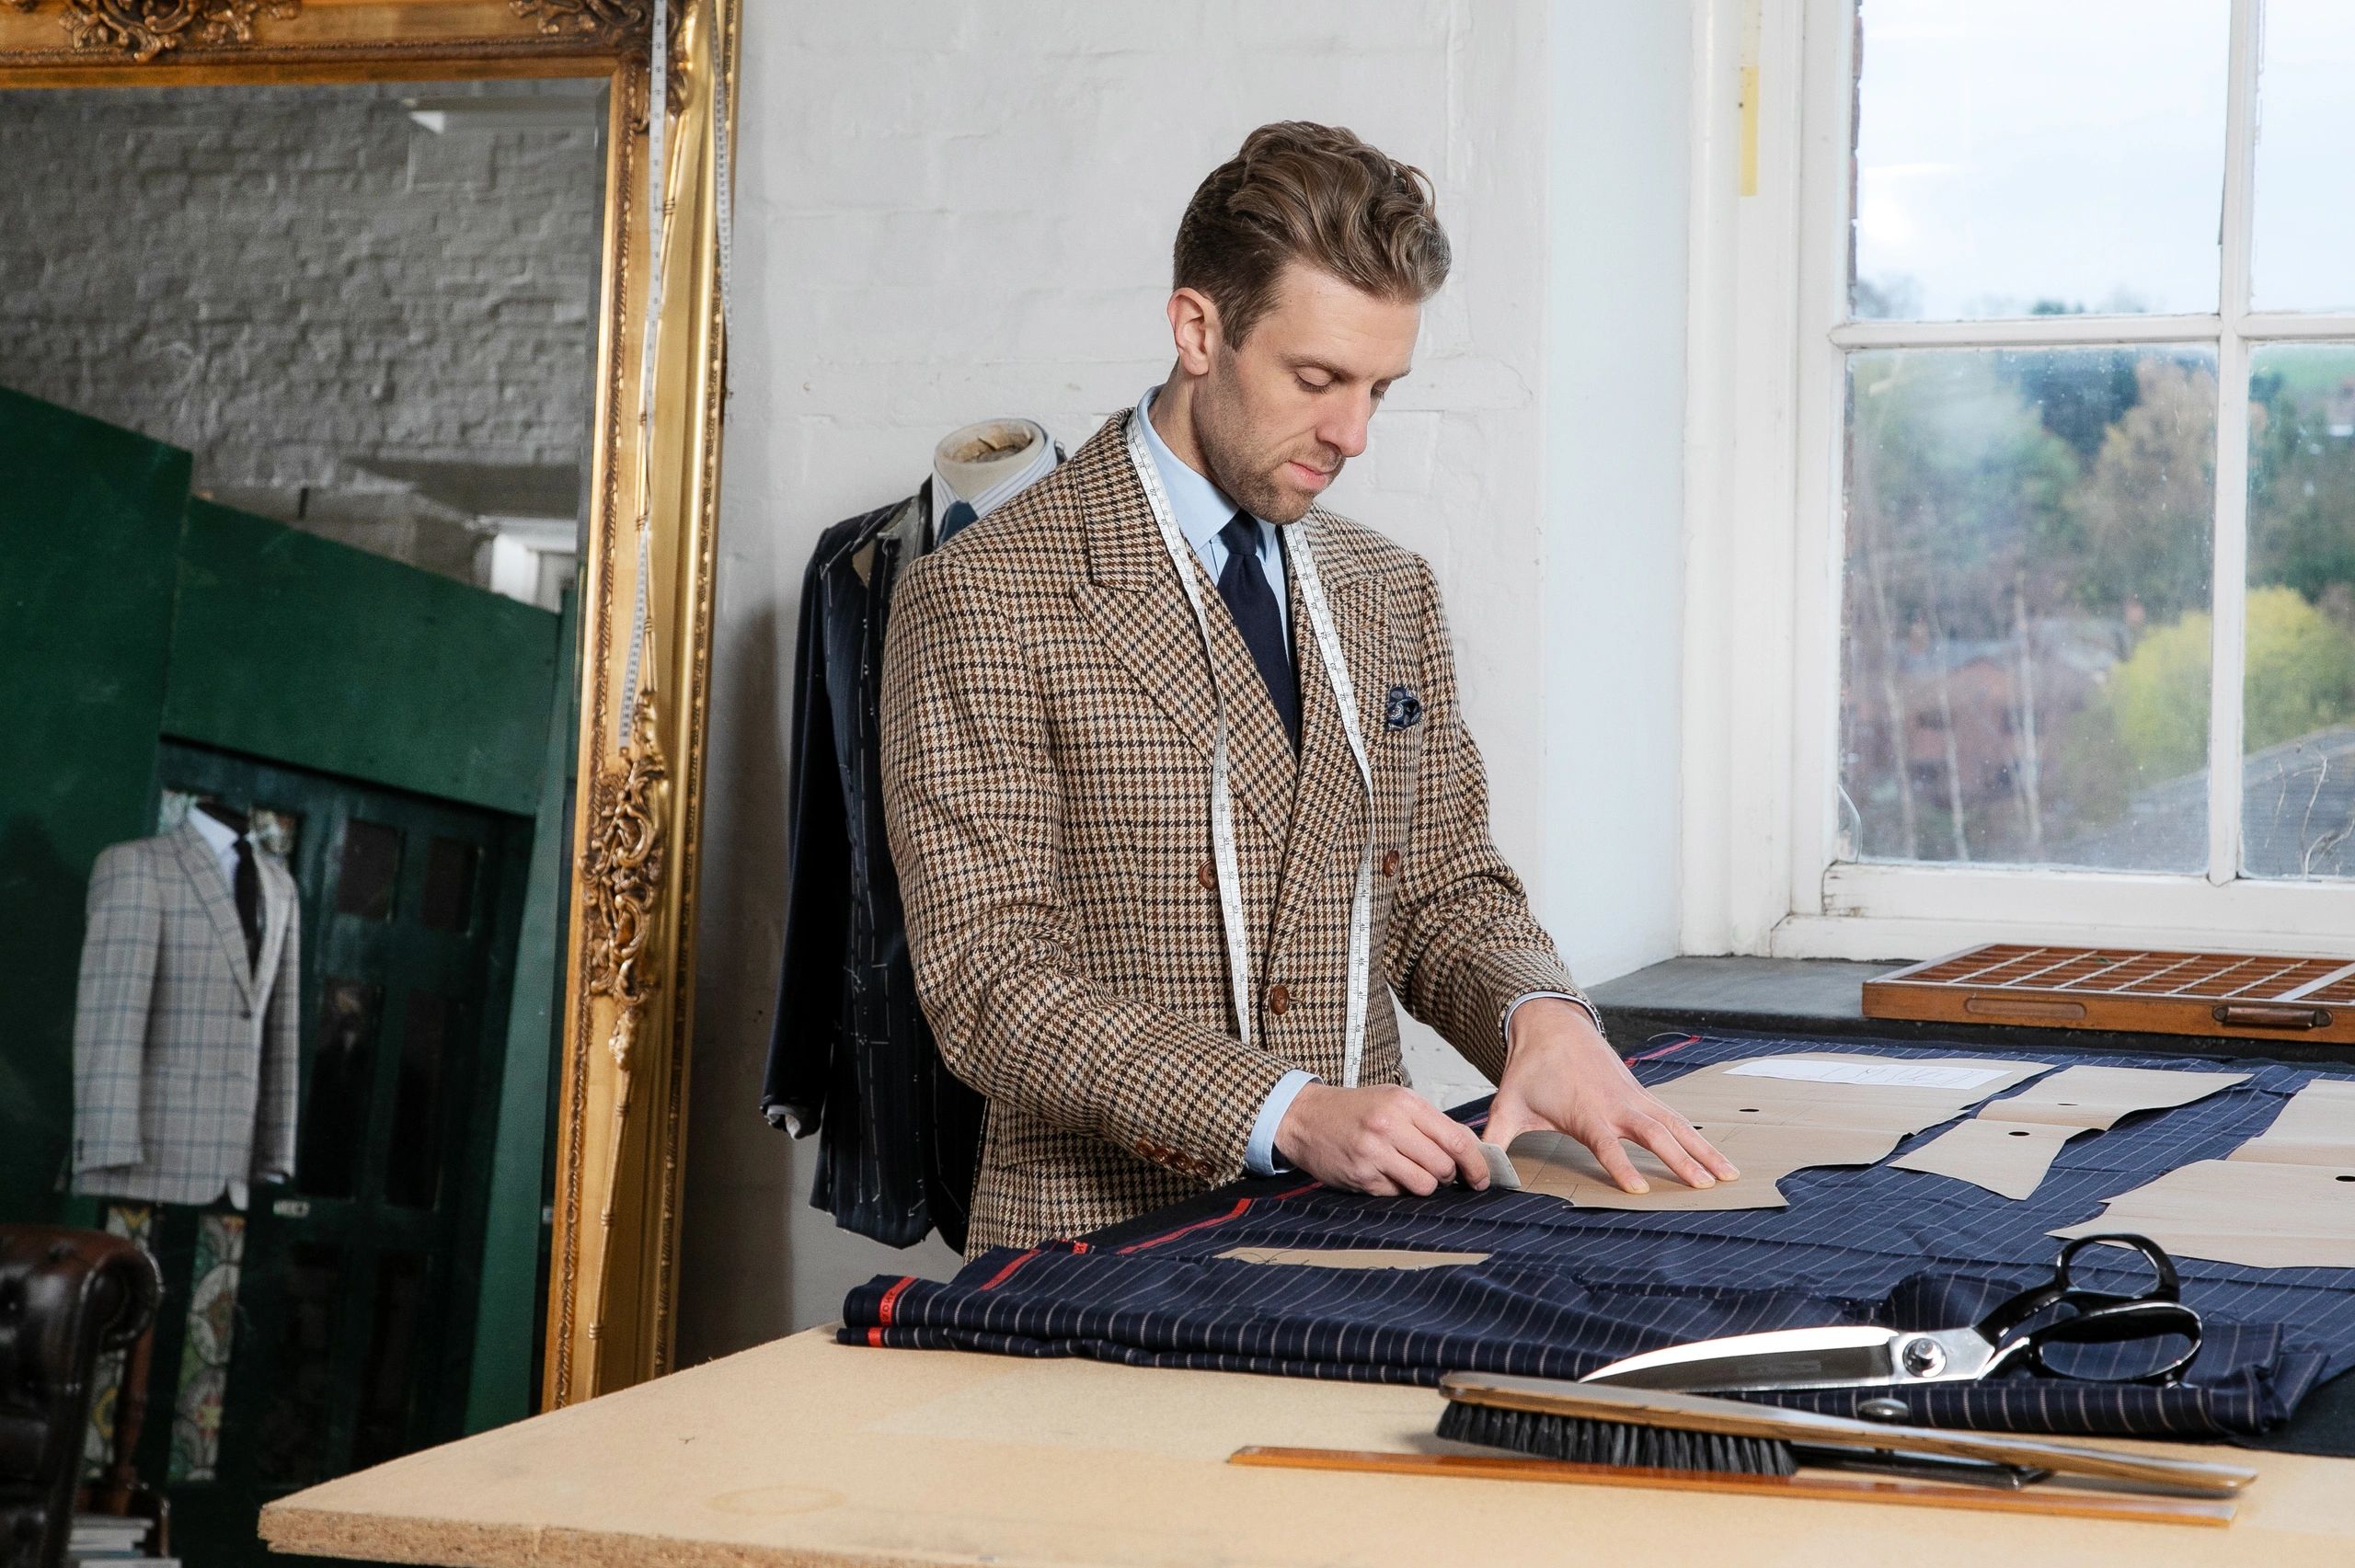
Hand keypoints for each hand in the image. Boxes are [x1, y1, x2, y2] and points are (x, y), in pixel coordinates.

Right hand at [1275, 1081, 1491, 1195]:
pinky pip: (1397, 1193)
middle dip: (1449, 1176)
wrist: (1305, 1117)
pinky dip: (1397, 1188)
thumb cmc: (1353, 1110)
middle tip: (1441, 1173)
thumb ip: (1430, 1123)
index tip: (1482, 1177)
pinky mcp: (1361, 1176)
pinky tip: (1384, 1173)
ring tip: (1411, 1173)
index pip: (1456, 1139)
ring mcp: (1374, 1153)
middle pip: (1443, 1166)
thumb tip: (1469, 1150)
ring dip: (1425, 1185)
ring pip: (1424, 1185)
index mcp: (1404, 1103)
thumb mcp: (1394, 1101)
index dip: (1476, 1163)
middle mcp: (1389, 1126)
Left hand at [1484, 998, 1739, 1193]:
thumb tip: (1479, 1170)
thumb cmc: (1529, 1071)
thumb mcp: (1506, 1104)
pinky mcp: (1641, 1094)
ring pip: (1675, 1125)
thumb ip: (1494, 1139)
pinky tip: (1715, 1155)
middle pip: (1655, 1135)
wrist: (1551, 1026)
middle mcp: (1617, 1105)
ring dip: (1702, 1150)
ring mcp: (1634, 1097)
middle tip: (1706, 1187)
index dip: (1622, 1166)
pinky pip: (1675, 1116)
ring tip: (1728, 1175)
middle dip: (1682, 1161)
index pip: (1607, 1144)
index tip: (1640, 1190)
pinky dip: (1697, 1135)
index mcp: (1586, 1112)